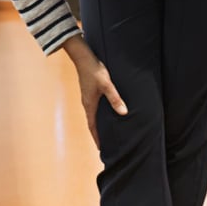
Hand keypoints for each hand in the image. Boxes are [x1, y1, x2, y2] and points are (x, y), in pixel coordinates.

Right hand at [62, 35, 126, 149]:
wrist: (83, 56)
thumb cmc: (94, 70)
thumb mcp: (107, 85)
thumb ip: (115, 98)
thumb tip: (123, 113)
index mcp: (89, 104)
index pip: (92, 126)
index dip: (97, 138)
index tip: (101, 149)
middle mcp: (87, 103)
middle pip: (92, 122)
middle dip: (98, 133)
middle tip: (106, 143)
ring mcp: (87, 97)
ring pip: (94, 114)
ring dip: (99, 123)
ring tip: (108, 130)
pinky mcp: (89, 91)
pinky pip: (95, 107)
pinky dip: (100, 114)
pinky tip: (107, 112)